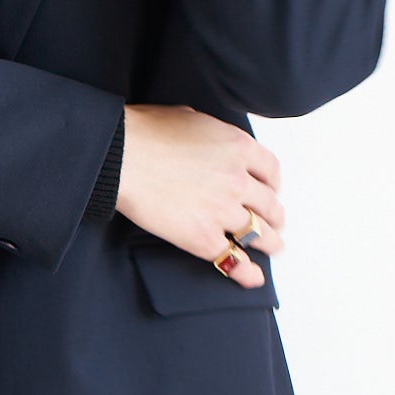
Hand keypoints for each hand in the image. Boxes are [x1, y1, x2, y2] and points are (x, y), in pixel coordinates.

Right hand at [116, 104, 284, 289]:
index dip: (272, 184)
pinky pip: (234, 259)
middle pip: (270, 204)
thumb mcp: (191, 118)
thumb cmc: (145, 132)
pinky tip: (252, 277)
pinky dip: (247, 272)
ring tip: (271, 247)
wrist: (121, 156)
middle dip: (274, 215)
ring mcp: (223, 211)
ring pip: (260, 233)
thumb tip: (210, 142)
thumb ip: (212, 133)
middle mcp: (238, 180)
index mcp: (238, 147)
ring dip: (269, 242)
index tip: (270, 191)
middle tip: (273, 221)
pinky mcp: (203, 237)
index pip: (271, 170)